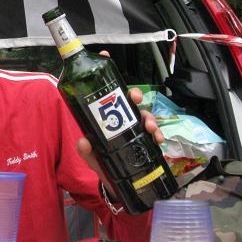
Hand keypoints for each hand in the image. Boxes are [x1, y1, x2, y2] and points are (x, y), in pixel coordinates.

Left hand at [76, 51, 164, 186]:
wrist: (117, 185)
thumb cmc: (101, 164)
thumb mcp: (90, 156)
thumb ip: (85, 150)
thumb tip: (84, 142)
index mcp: (105, 116)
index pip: (105, 90)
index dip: (105, 71)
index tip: (105, 56)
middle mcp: (121, 119)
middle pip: (129, 98)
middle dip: (134, 94)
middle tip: (135, 97)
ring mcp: (135, 129)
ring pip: (144, 113)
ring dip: (149, 116)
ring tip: (149, 125)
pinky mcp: (146, 142)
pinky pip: (154, 133)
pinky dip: (158, 134)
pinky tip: (158, 139)